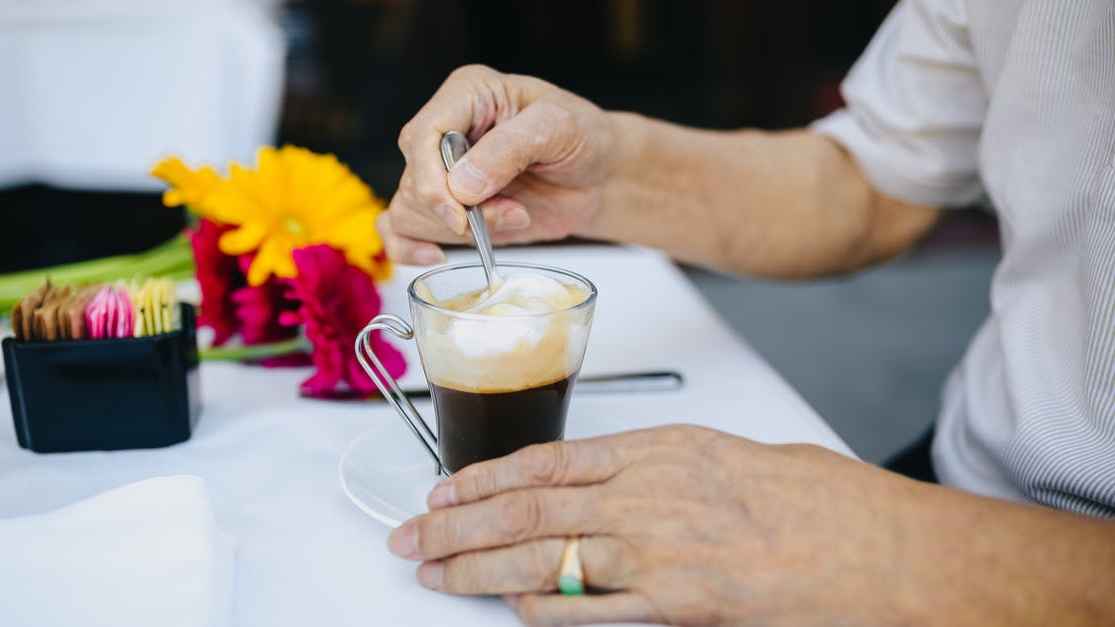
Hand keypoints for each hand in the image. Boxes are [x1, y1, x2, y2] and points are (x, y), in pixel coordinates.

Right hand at [380, 64, 615, 264]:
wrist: (598, 175)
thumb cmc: (582, 138)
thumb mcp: (558, 127)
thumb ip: (510, 148)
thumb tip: (461, 186)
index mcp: (466, 95)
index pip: (420, 136)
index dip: (431, 181)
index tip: (460, 214)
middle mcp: (445, 131)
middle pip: (413, 180)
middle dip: (459, 211)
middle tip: (513, 211)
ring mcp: (442, 173)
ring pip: (409, 210)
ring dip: (458, 231)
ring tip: (513, 216)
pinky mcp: (446, 209)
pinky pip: (400, 231)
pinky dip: (409, 249)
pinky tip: (435, 256)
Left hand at [386, 425, 963, 625]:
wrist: (877, 547)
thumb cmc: (818, 500)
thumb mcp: (729, 457)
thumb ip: (660, 469)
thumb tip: (606, 488)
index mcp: (660, 448)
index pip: (547, 460)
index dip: (483, 476)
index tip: (443, 489)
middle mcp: (648, 495)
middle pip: (527, 507)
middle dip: (457, 524)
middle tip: (411, 537)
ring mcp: (658, 552)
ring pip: (543, 556)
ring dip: (478, 566)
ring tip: (435, 573)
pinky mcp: (676, 605)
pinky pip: (589, 609)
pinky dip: (541, 608)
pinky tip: (508, 607)